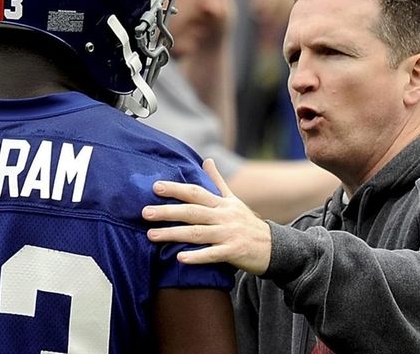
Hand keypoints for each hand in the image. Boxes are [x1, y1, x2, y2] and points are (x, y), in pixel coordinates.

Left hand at [142, 159, 271, 274]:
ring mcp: (229, 234)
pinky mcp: (234, 252)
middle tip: (145, 213)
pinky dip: (197, 256)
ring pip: (198, 233)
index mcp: (222, 203)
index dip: (175, 189)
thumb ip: (218, 182)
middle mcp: (224, 216)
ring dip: (174, 234)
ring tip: (151, 235)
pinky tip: (180, 258)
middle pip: (192, 212)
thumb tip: (207, 160)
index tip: (155, 187)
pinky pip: (213, 255)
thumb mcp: (234, 200)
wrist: (274, 247)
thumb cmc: (248, 223)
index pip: (196, 193)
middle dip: (168, 211)